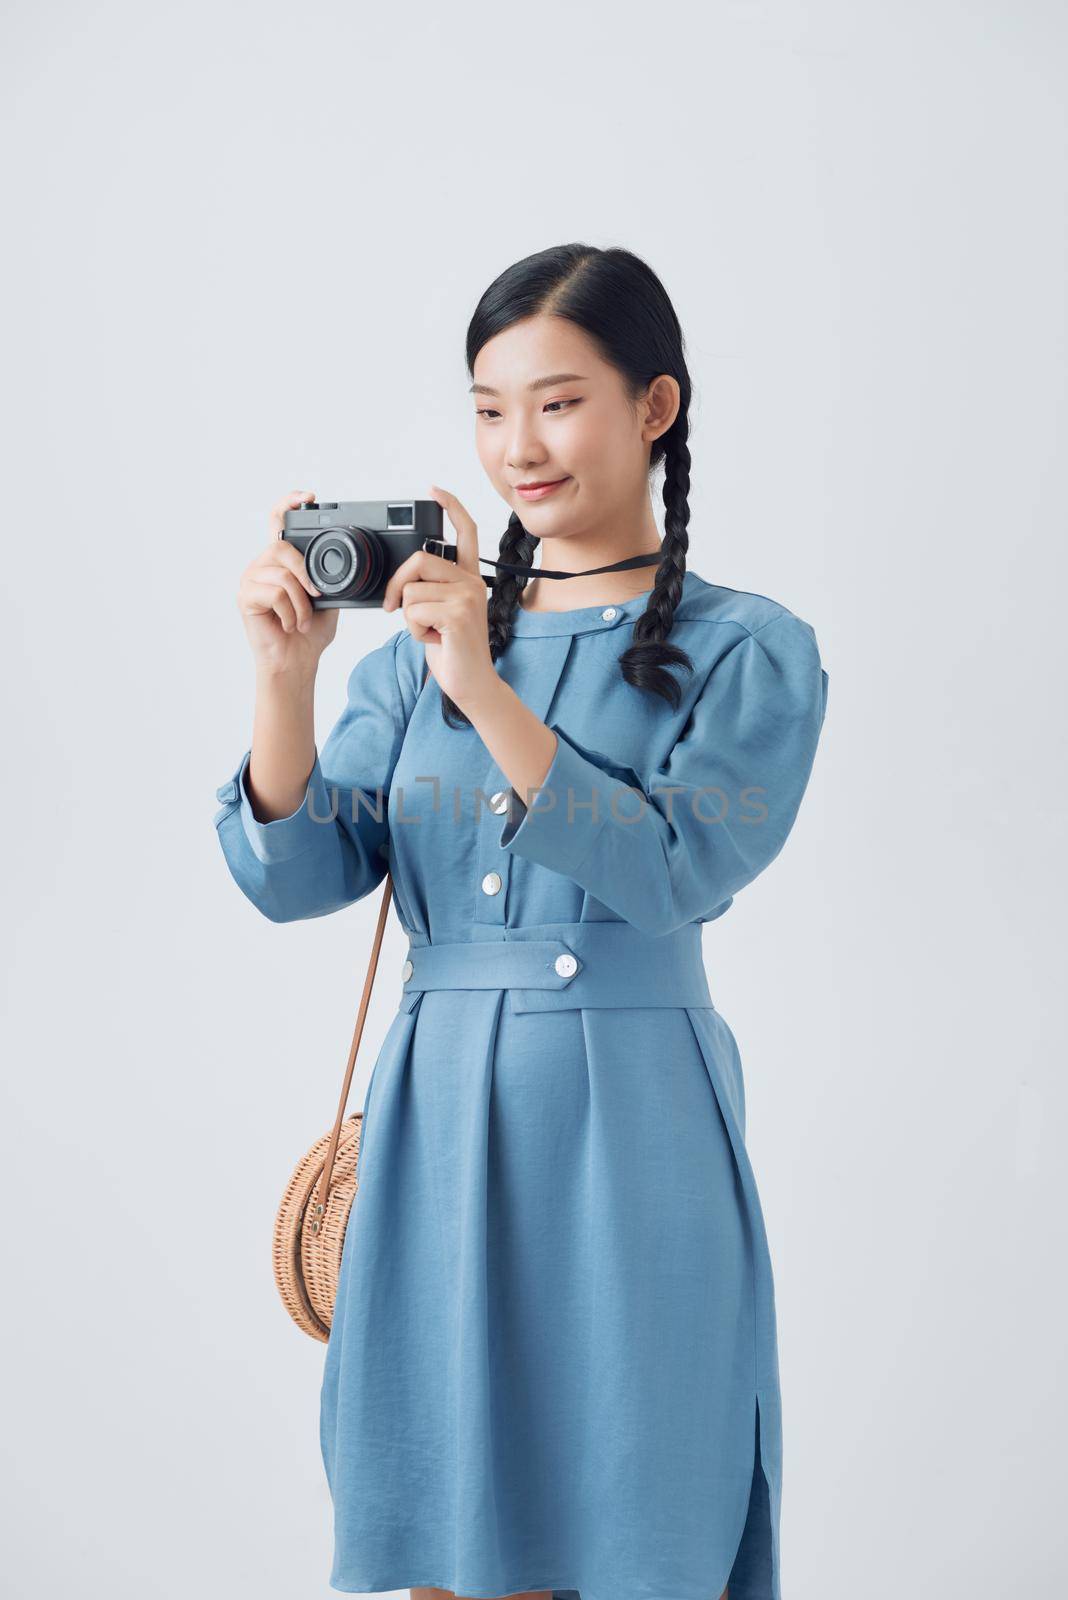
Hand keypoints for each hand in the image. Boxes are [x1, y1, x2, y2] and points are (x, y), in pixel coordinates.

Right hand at [237, 490, 337, 677]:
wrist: (296, 661)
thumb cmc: (309, 632)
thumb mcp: (328, 597)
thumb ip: (328, 576)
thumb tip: (349, 563)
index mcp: (282, 560)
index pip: (279, 521)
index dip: (289, 504)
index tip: (309, 498)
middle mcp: (263, 564)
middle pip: (284, 547)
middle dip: (306, 574)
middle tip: (316, 597)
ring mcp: (251, 579)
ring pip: (283, 575)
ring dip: (302, 603)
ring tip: (302, 620)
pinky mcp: (245, 596)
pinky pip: (275, 594)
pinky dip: (291, 613)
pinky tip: (289, 624)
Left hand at [382, 485, 497, 710]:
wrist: (471, 684)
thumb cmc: (452, 650)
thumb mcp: (438, 612)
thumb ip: (429, 589)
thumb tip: (402, 580)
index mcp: (468, 577)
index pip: (465, 531)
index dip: (450, 506)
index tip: (433, 490)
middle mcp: (471, 581)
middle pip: (419, 559)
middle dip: (397, 585)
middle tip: (394, 608)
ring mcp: (467, 596)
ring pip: (412, 590)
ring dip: (409, 617)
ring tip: (429, 631)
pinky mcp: (458, 614)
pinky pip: (414, 610)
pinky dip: (413, 630)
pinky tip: (433, 639)